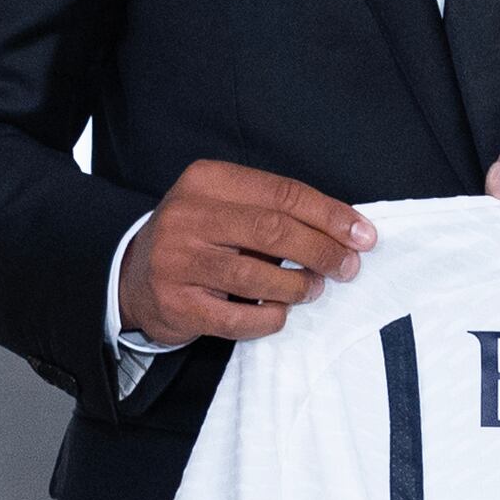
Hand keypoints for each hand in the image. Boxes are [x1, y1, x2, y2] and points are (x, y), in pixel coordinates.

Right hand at [123, 158, 372, 347]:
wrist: (135, 279)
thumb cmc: (201, 240)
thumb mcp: (228, 208)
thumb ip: (276, 212)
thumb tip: (348, 232)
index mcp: (207, 181)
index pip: (283, 193)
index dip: (330, 216)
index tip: (363, 236)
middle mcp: (187, 215)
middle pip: (273, 230)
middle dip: (322, 251)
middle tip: (348, 268)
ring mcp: (177, 261)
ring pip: (257, 276)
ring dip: (298, 286)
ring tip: (313, 289)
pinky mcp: (177, 304)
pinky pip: (239, 319)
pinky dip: (270, 319)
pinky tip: (280, 313)